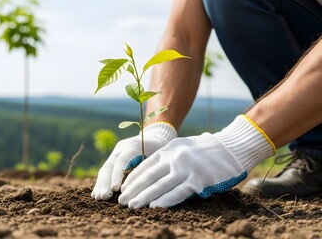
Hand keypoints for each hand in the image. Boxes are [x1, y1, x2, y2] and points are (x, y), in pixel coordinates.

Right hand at [91, 122, 176, 199]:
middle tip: (104, 197)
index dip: (117, 175)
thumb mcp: (159, 154)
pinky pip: (105, 171)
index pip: (122, 159)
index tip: (115, 189)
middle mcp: (121, 148)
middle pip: (110, 165)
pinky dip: (101, 183)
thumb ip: (150, 167)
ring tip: (98, 198)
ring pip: (105, 168)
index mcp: (132, 145)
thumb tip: (146, 187)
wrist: (155, 138)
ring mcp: (115, 153)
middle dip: (105, 182)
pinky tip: (97, 195)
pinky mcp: (113, 159)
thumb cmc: (161, 148)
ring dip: (101, 184)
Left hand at [119, 115, 275, 207]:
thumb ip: (168, 157)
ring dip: (144, 197)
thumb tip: (150, 173)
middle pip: (148, 177)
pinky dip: (164, 200)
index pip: (145, 166)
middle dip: (133, 190)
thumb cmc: (206, 150)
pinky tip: (153, 206)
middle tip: (121, 201)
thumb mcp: (183, 146)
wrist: (232, 148)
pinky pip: (178, 192)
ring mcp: (186, 168)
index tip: (123, 189)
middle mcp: (175, 158)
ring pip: (159, 185)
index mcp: (169, 150)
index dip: (132, 179)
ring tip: (132, 206)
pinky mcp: (198, 180)